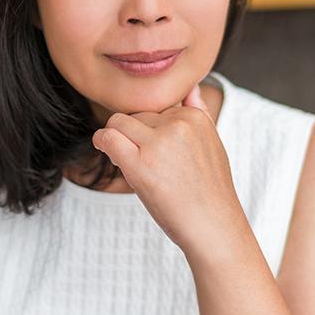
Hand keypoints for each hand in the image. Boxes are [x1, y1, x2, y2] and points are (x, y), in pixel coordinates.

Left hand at [92, 84, 243, 256]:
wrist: (213, 226)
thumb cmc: (209, 191)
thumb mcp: (212, 143)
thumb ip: (198, 112)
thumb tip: (190, 88)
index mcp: (194, 117)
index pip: (155, 108)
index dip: (147, 129)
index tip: (151, 149)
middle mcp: (177, 125)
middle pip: (135, 115)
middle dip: (132, 134)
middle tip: (140, 160)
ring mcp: (158, 143)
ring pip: (118, 122)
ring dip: (116, 138)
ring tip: (127, 160)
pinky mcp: (141, 164)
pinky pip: (108, 137)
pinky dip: (101, 141)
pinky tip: (104, 149)